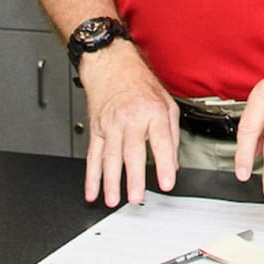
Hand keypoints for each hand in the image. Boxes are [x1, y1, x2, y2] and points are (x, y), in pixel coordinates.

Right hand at [76, 42, 178, 207]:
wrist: (110, 63)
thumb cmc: (139, 82)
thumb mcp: (166, 102)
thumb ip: (171, 135)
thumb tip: (173, 164)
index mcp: (153, 112)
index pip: (161, 141)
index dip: (164, 163)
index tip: (167, 182)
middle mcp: (131, 119)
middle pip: (132, 152)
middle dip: (134, 177)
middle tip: (136, 197)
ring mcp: (111, 124)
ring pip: (110, 157)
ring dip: (110, 181)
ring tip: (113, 200)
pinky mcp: (97, 129)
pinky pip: (93, 155)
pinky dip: (91, 175)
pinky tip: (92, 190)